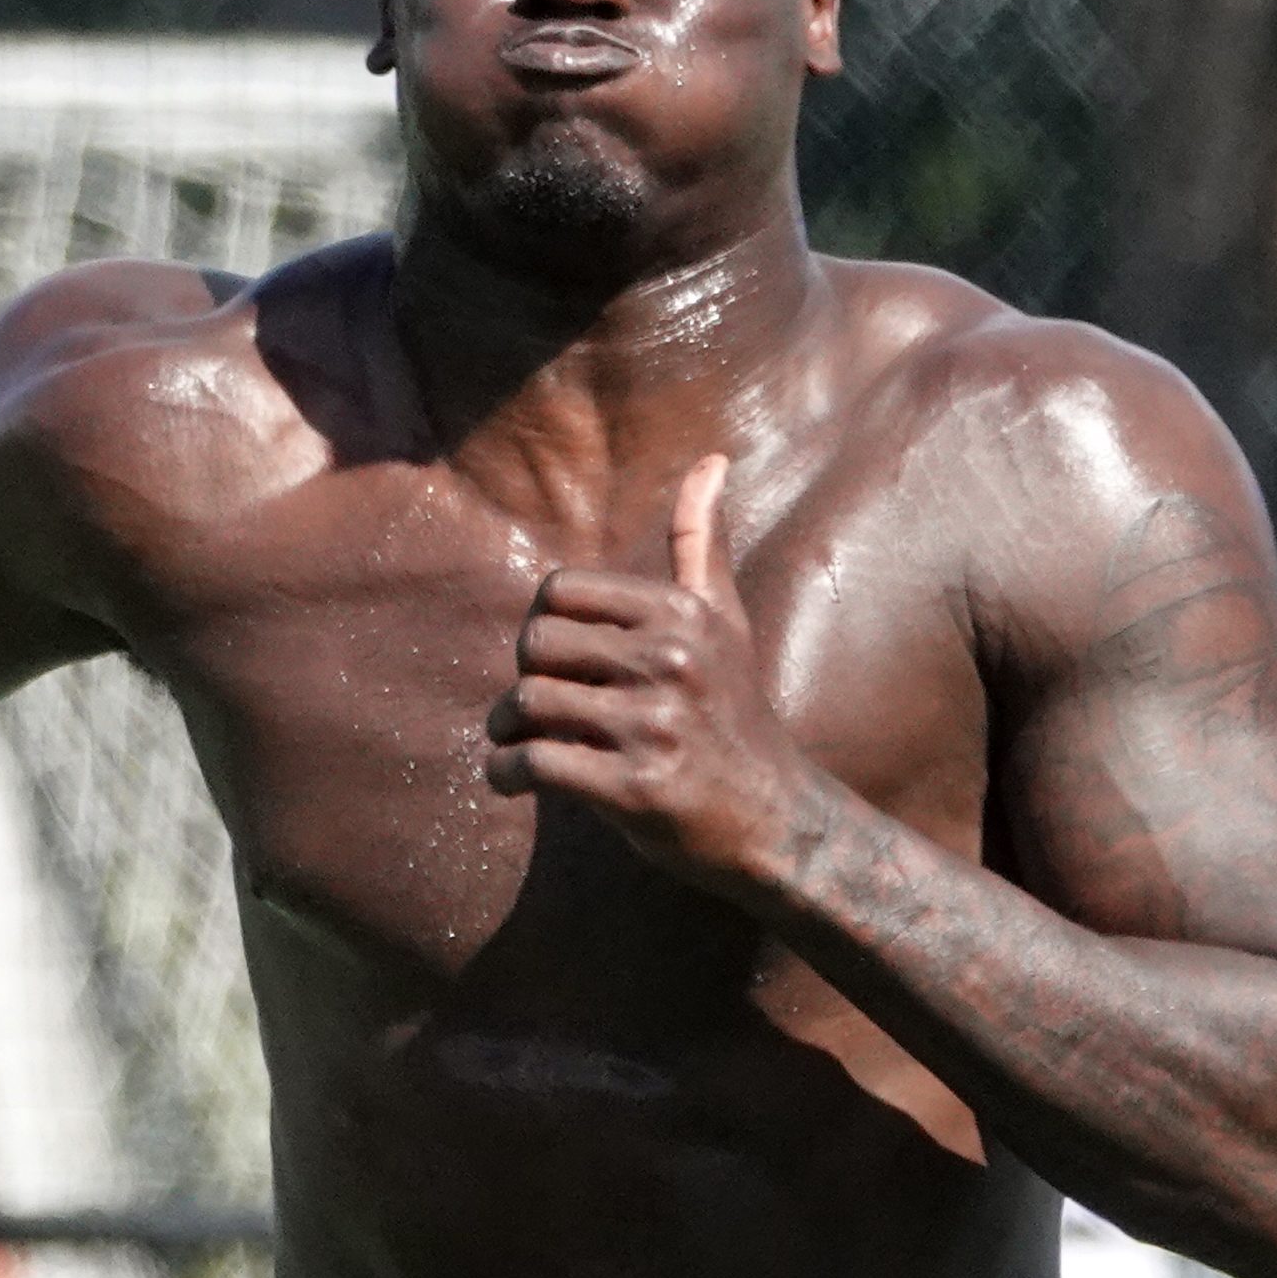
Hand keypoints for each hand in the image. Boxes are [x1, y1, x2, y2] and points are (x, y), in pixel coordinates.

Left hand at [486, 455, 838, 888]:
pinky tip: (511, 780)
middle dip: (522, 678)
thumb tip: (712, 459)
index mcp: (682, 614)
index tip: (556, 660)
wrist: (772, 818)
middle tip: (528, 709)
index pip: (559, 591)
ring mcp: (654, 726)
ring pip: (527, 704)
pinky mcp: (635, 788)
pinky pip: (535, 764)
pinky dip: (505, 774)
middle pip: (536, 644)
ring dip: (504, 731)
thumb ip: (700, 542)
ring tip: (515, 743)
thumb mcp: (724, 620)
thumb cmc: (734, 712)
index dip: (543, 626)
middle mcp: (671, 662)